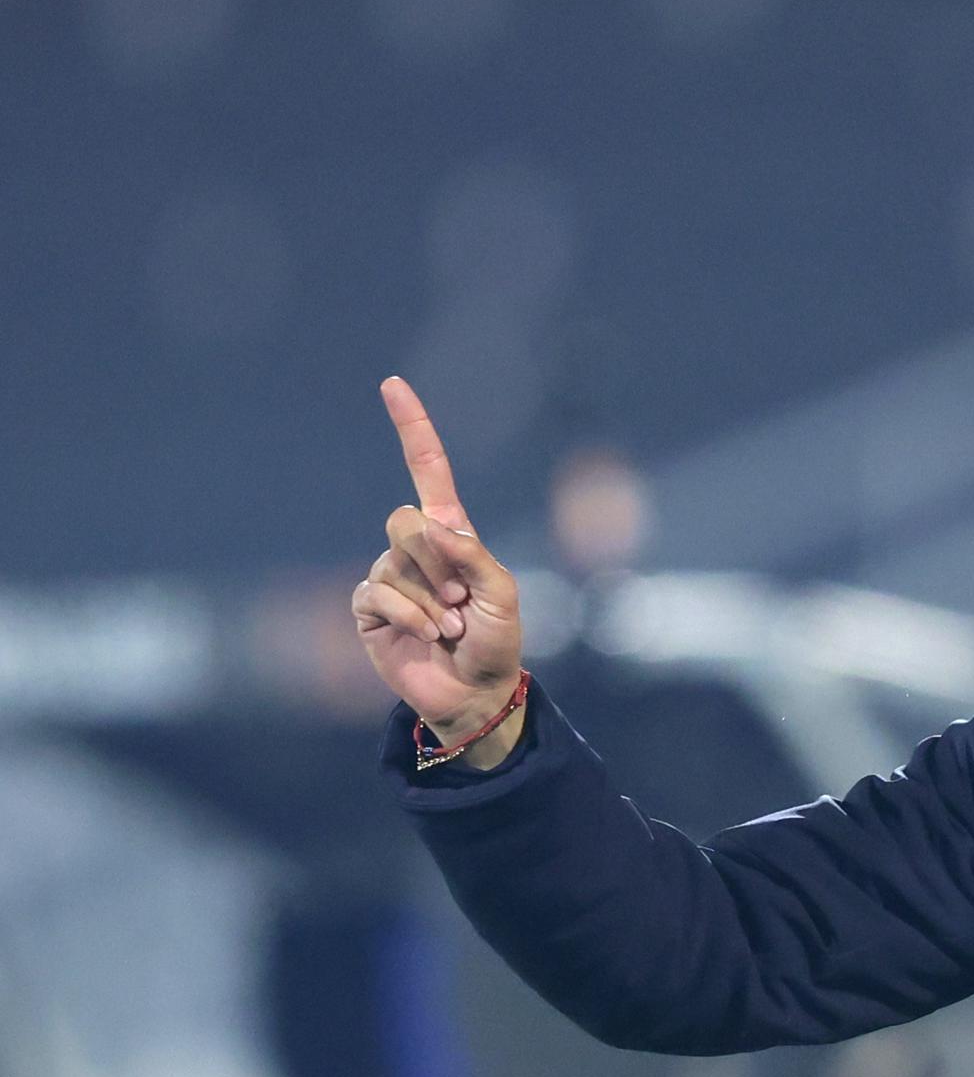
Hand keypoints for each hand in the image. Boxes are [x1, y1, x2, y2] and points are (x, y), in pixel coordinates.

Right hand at [351, 377, 522, 737]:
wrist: (475, 692)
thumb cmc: (497, 641)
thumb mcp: (502, 592)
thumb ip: (470, 553)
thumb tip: (431, 525)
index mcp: (453, 534)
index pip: (428, 471)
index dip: (412, 428)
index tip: (392, 384)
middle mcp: (416, 549)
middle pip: (405, 520)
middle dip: (439, 563)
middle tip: (461, 601)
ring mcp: (390, 576)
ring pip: (394, 562)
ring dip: (430, 600)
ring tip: (449, 625)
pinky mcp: (369, 609)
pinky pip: (377, 593)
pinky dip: (408, 615)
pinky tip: (426, 634)